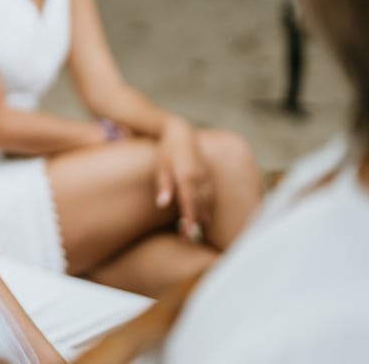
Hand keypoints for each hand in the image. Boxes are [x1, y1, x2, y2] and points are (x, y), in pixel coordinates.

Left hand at [154, 117, 213, 242]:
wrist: (181, 132)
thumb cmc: (167, 150)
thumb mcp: (161, 166)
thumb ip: (163, 186)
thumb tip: (162, 204)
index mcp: (187, 177)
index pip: (189, 204)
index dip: (188, 221)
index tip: (185, 235)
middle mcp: (200, 178)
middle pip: (199, 206)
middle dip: (194, 223)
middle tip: (187, 238)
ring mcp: (206, 177)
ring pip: (208, 201)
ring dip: (203, 216)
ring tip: (197, 231)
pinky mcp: (208, 175)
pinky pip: (211, 194)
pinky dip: (209, 206)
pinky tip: (205, 215)